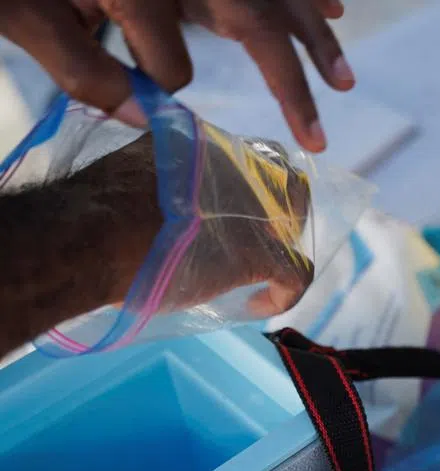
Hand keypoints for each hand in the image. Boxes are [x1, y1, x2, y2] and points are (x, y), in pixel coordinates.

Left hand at [0, 0, 352, 151]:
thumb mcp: (20, 13)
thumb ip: (78, 68)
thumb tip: (145, 117)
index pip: (169, 65)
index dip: (155, 90)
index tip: (134, 95)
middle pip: (260, 23)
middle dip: (293, 85)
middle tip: (316, 138)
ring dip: (315, 36)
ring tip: (344, 81)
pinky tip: (334, 7)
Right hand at [82, 132, 314, 317]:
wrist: (89, 237)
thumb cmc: (93, 211)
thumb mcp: (131, 167)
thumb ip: (161, 171)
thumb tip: (159, 187)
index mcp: (206, 142)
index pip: (249, 155)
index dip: (251, 183)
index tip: (233, 208)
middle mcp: (240, 166)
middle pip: (284, 180)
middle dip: (278, 208)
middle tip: (255, 238)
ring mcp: (255, 208)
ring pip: (295, 221)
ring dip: (283, 243)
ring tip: (260, 269)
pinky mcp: (261, 251)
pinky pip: (296, 272)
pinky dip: (285, 291)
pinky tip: (258, 303)